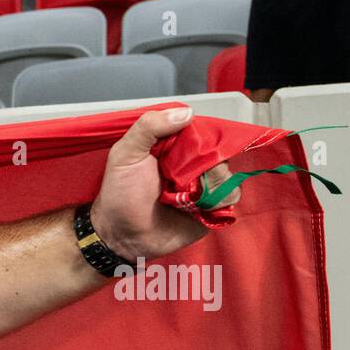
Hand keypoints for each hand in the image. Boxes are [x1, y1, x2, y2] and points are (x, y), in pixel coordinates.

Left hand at [89, 106, 240, 261]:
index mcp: (173, 148)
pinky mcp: (210, 208)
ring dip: (213, 184)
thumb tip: (186, 112)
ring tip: (187, 197)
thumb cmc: (118, 196)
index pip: (202, 132)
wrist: (121, 236)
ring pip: (228, 174)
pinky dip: (220, 201)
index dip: (203, 140)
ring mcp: (202, 186)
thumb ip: (148, 127)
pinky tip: (197, 208)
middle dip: (208, 165)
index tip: (190, 152)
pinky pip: (231, 198)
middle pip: (219, 153)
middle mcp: (191, 165)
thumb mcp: (125, 155)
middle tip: (183, 179)